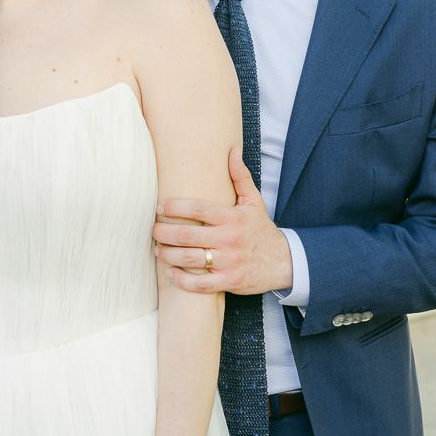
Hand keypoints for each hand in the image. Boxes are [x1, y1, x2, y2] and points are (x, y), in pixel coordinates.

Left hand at [152, 147, 292, 294]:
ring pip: (190, 260)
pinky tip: (170, 272)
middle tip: (152, 229)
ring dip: (168, 255)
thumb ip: (240, 176)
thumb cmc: (261, 229)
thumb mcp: (254, 201)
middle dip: (164, 232)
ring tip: (157, 249)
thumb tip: (231, 150)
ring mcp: (228, 262)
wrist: (284, 262)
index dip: (175, 207)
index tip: (160, 207)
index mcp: (231, 218)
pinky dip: (182, 280)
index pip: (199, 209)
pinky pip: (200, 285)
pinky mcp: (229, 282)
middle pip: (188, 235)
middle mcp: (229, 239)